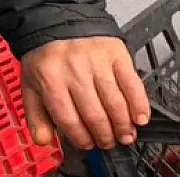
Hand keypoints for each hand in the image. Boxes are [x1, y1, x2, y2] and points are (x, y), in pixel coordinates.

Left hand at [20, 36, 148, 150]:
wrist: (61, 24)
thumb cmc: (48, 59)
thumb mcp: (32, 85)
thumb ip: (36, 115)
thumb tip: (43, 140)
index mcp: (50, 80)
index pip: (70, 120)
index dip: (82, 138)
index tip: (88, 144)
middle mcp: (75, 71)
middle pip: (95, 115)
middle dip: (105, 136)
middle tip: (109, 142)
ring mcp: (98, 64)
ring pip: (116, 104)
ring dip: (123, 126)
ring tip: (125, 136)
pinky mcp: (117, 57)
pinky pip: (133, 86)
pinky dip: (140, 105)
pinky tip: (141, 119)